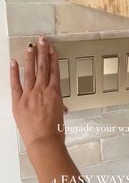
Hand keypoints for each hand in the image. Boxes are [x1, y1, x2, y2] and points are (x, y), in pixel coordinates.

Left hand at [10, 36, 64, 152]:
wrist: (44, 142)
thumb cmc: (55, 131)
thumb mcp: (60, 114)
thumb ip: (57, 103)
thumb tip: (55, 101)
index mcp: (55, 93)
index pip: (54, 71)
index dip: (53, 59)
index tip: (52, 49)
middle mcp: (43, 90)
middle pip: (43, 67)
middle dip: (43, 52)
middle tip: (42, 40)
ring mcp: (29, 95)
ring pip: (30, 72)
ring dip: (31, 58)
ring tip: (30, 46)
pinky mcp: (18, 101)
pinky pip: (15, 84)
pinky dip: (14, 72)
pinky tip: (14, 62)